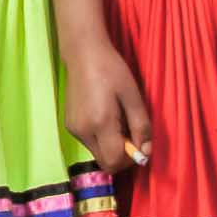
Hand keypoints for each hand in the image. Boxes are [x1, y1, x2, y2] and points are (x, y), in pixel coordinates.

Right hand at [64, 38, 153, 176]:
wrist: (83, 54)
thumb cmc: (112, 70)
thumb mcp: (133, 96)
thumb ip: (141, 126)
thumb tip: (146, 152)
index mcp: (100, 123)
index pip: (115, 162)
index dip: (131, 160)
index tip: (140, 144)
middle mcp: (83, 131)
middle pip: (105, 162)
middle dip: (122, 156)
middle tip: (131, 134)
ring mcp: (74, 129)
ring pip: (98, 153)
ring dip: (112, 146)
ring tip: (118, 120)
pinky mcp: (70, 126)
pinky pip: (90, 143)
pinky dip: (102, 138)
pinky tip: (105, 116)